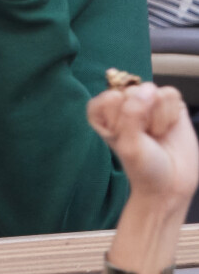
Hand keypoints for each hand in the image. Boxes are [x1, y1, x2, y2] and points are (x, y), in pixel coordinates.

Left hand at [88, 83, 198, 208]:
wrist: (170, 184)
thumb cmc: (142, 167)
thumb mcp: (129, 144)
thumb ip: (132, 113)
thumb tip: (148, 89)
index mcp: (103, 110)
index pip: (108, 99)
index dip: (118, 121)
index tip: (123, 138)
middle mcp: (123, 101)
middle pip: (130, 92)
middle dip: (139, 119)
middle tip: (142, 138)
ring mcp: (146, 99)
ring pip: (151, 91)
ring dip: (156, 118)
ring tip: (154, 134)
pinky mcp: (168, 101)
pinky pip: (170, 94)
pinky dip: (170, 115)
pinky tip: (166, 128)